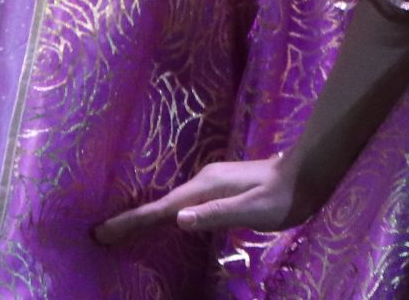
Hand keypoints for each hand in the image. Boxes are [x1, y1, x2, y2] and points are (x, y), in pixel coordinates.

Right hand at [93, 153, 317, 245]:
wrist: (308, 174)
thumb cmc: (283, 196)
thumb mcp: (252, 209)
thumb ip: (216, 214)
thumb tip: (177, 219)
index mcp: (206, 186)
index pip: (161, 209)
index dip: (131, 221)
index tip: (101, 232)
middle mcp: (204, 181)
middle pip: (159, 205)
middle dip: (130, 220)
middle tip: (100, 235)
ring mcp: (211, 183)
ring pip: (170, 203)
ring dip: (145, 218)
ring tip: (122, 231)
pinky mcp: (219, 188)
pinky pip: (183, 204)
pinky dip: (165, 214)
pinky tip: (163, 222)